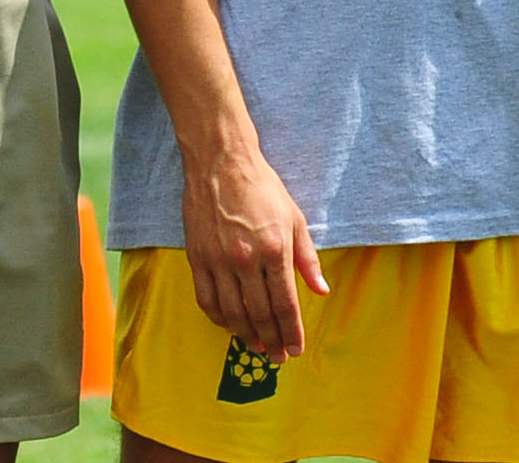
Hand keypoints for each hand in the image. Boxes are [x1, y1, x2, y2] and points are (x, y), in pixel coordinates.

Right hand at [180, 148, 327, 363]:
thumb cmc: (261, 187)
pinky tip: (229, 324)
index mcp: (275, 249)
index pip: (285, 304)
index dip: (292, 332)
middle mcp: (246, 259)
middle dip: (272, 341)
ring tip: (256, 346)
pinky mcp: (197, 256)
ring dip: (246, 335)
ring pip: (232, 312)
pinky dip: (218, 318)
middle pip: (260, 314)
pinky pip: (206, 298)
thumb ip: (307, 258)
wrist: (220, 161)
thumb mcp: (294, 218)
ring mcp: (218, 259)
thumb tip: (321, 290)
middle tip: (278, 357)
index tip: (296, 349)